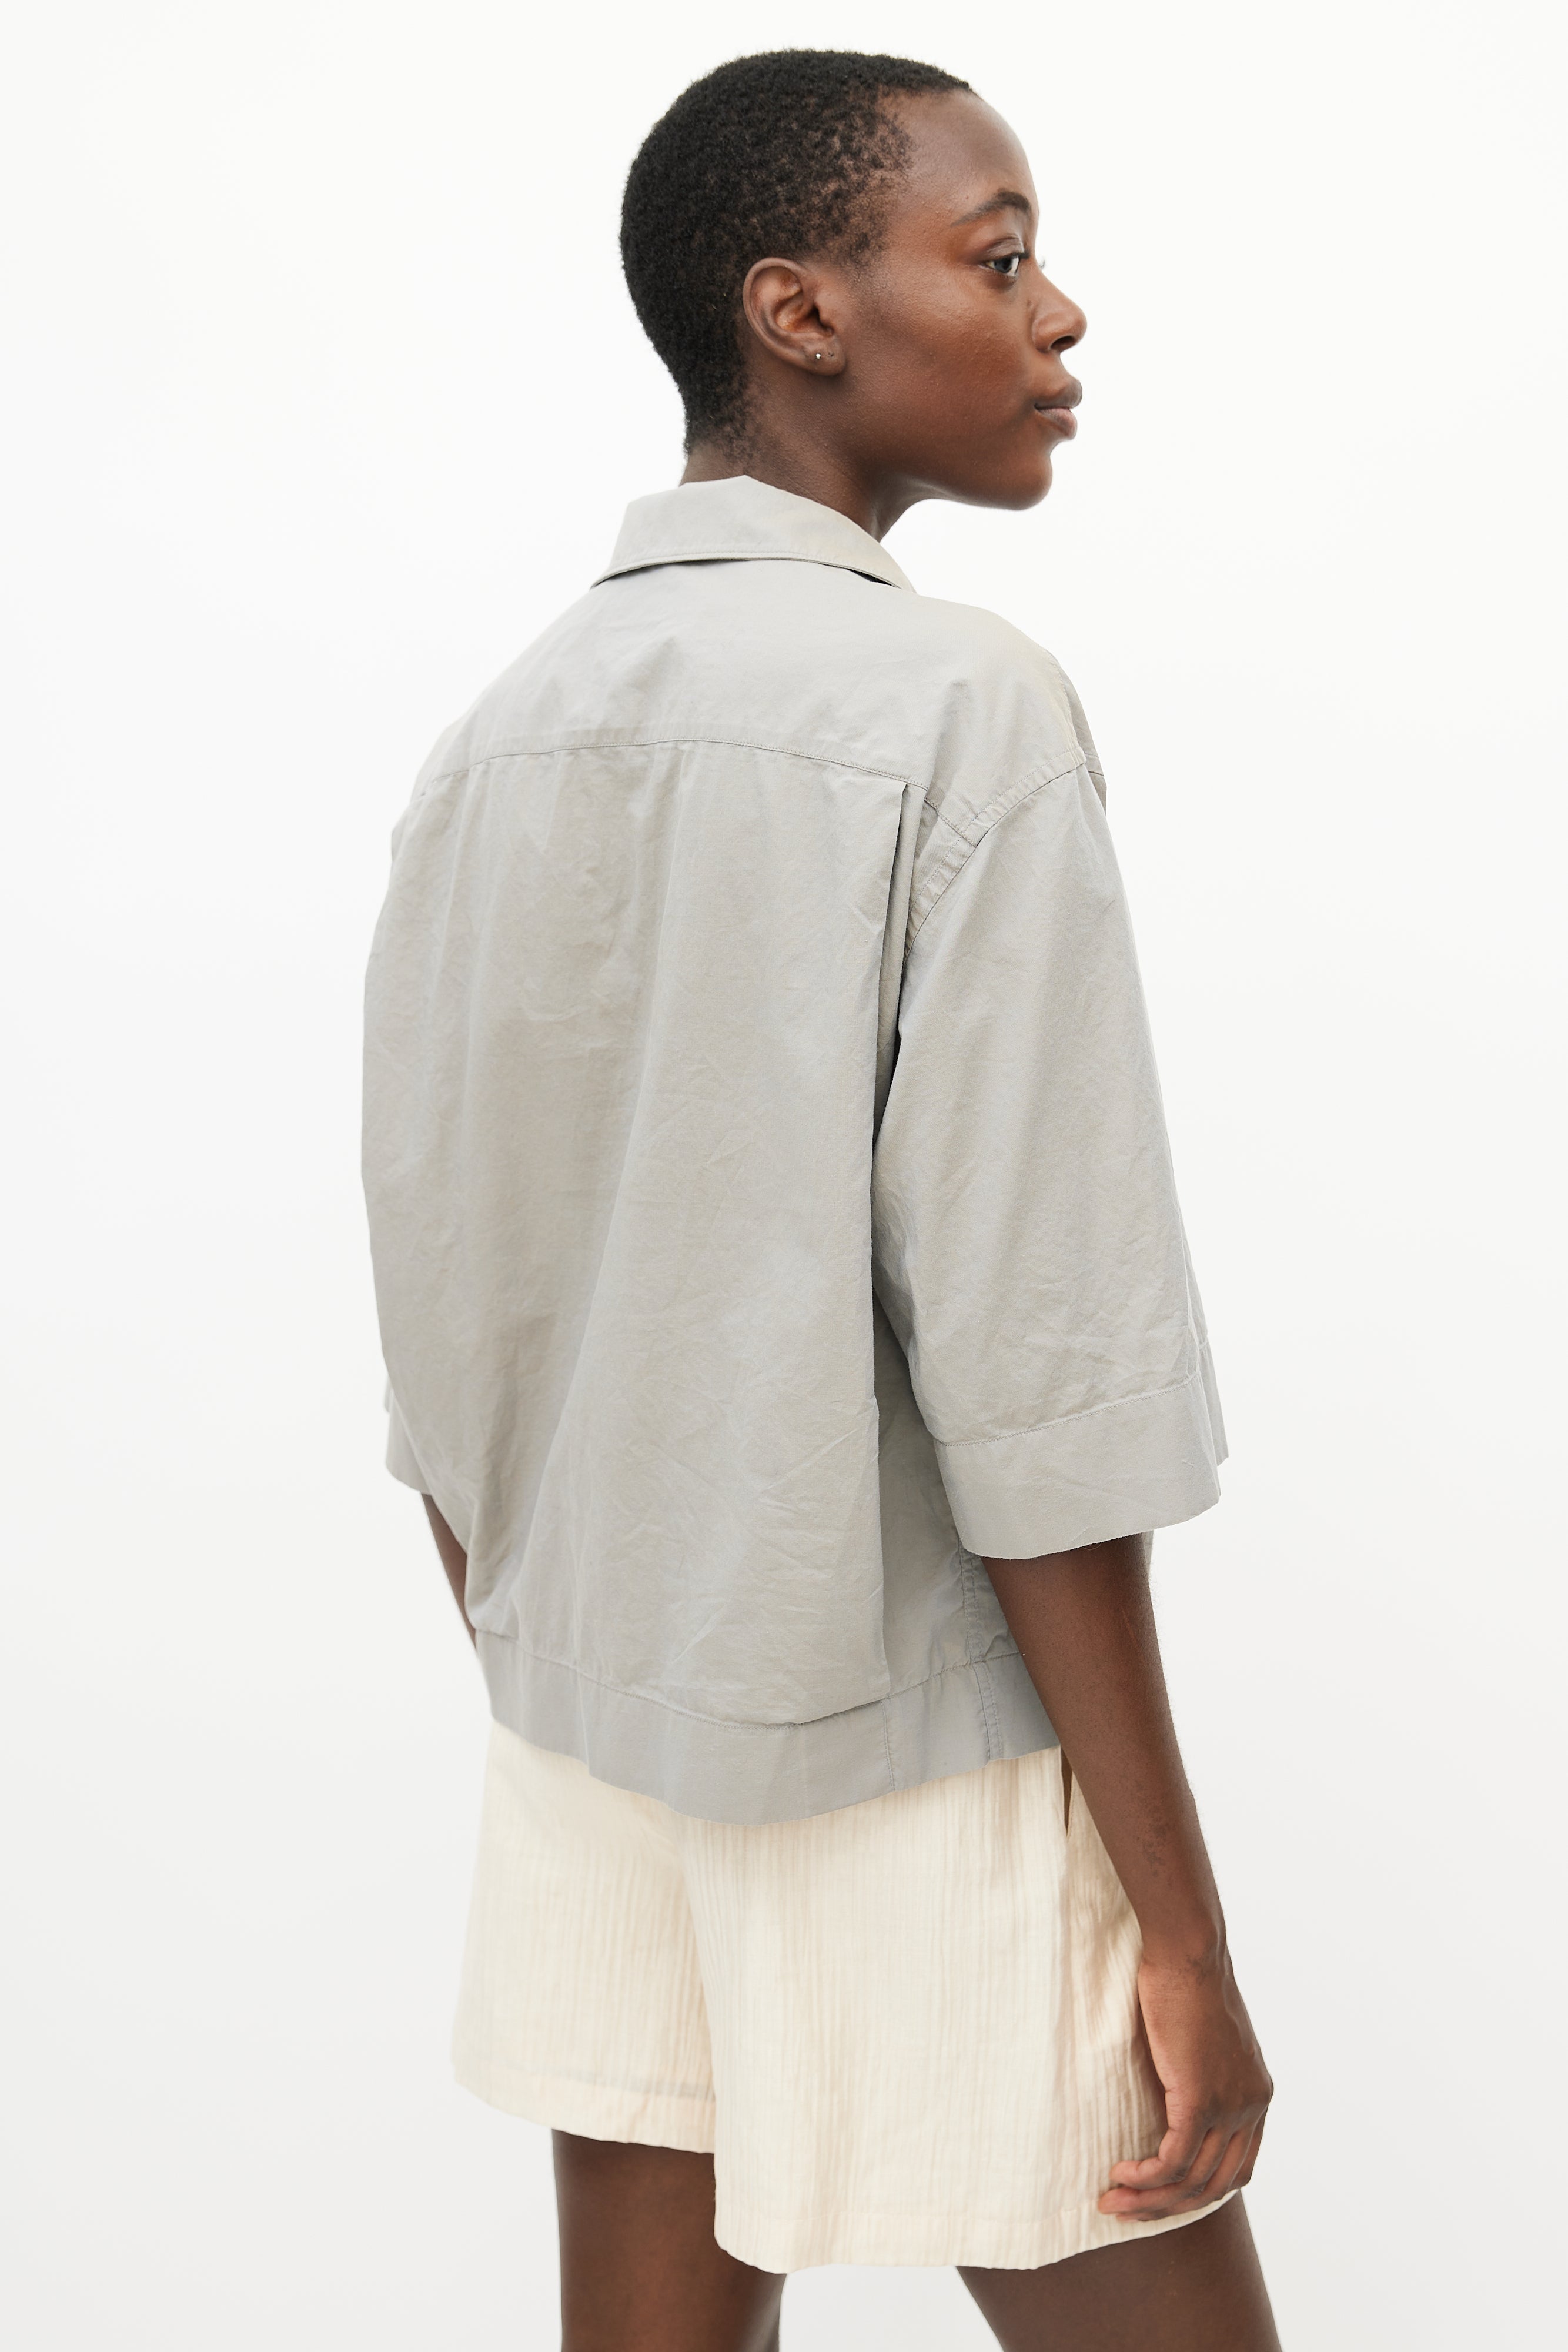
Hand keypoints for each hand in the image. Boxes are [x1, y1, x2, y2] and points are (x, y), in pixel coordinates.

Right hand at [1098, 1944, 1272, 2221]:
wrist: (1188, 1952)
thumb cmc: (1185, 1982)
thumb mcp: (1201, 2041)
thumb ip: (1197, 2076)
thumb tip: (1168, 2099)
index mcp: (1257, 2096)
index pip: (1237, 2169)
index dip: (1199, 2192)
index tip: (1158, 2195)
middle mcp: (1252, 2107)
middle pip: (1216, 2185)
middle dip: (1169, 2207)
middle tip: (1126, 2209)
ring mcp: (1230, 2106)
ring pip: (1192, 2180)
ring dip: (1148, 2198)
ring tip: (1111, 2200)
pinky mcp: (1201, 2099)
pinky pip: (1173, 2160)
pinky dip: (1145, 2176)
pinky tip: (1120, 2174)